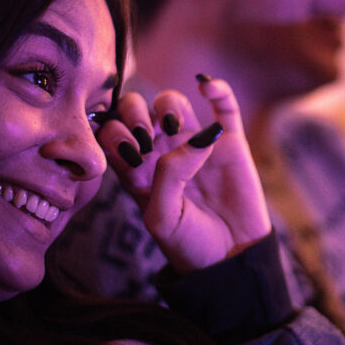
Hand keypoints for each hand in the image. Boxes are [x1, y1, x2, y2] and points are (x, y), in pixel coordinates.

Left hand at [96, 78, 270, 273]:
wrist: (232, 259)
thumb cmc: (189, 245)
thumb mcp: (162, 217)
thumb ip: (167, 175)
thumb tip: (192, 138)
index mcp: (137, 171)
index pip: (112, 134)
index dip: (114, 132)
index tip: (131, 151)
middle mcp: (162, 152)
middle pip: (137, 110)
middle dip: (135, 112)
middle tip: (149, 135)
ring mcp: (196, 144)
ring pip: (173, 102)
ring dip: (168, 104)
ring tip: (175, 125)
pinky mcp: (229, 142)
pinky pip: (223, 105)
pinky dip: (216, 88)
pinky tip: (205, 85)